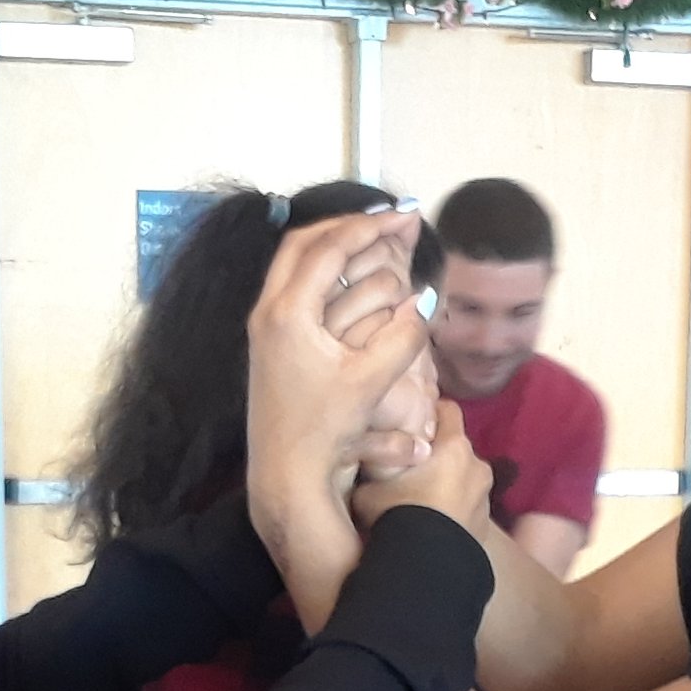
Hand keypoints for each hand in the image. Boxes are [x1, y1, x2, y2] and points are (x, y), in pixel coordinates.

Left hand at [246, 209, 431, 522]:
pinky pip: (294, 285)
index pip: (328, 250)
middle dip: (347, 226)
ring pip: (294, 263)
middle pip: (303, 243)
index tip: (403, 217)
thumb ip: (403, 337)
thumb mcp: (372, 384)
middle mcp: (268, 311)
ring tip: (373, 239)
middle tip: (387, 221)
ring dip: (333, 245)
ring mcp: (264, 325)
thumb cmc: (325, 432)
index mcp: (287, 314)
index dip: (369, 228)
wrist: (285, 473)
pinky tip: (351, 278)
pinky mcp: (269, 340)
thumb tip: (427, 300)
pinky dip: (324, 271)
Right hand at [351, 401, 490, 535]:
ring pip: (463, 478)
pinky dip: (454, 508)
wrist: (425, 567)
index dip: (430, 411)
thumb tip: (367, 458)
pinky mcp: (487, 525)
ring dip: (447, 482)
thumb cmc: (397, 515)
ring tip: (422, 501)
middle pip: (456, 447)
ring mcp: (486, 497)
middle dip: (437, 453)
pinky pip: (467, 506)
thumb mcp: (369, 487)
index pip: (449, 409)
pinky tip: (433, 523)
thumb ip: (374, 466)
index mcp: (454, 447)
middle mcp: (477, 466)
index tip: (412, 422)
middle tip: (410, 468)